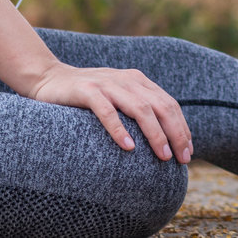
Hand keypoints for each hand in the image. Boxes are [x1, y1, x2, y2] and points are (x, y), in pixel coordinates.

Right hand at [29, 62, 192, 160]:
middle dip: (175, 133)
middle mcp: (126, 80)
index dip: (182, 128)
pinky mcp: (86, 91)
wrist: (48, 78)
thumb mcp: (117, 99)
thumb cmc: (86, 97)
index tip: (188, 152)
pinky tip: (128, 147)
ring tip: (162, 156)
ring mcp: (107, 84)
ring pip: (140, 108)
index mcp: (138, 81)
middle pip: (161, 106)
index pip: (169, 104)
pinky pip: (107, 111)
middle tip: (181, 159)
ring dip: (154, 133)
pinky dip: (119, 129)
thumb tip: (163, 140)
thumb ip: (137, 109)